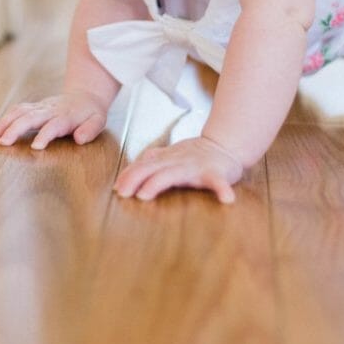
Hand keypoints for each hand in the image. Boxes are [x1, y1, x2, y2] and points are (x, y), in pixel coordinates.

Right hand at [0, 91, 108, 149]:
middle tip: (4, 142)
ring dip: (5, 123)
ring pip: (19, 111)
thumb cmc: (90, 112)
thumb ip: (90, 129)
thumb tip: (80, 139)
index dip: (45, 135)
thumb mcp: (98, 121)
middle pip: (30, 117)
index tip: (36, 146)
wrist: (84, 94)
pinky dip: (4, 120)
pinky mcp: (33, 107)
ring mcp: (40, 107)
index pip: (54, 125)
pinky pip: (16, 110)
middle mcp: (50, 110)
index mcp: (66, 116)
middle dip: (15, 129)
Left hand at [113, 136, 243, 203]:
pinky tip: (226, 199)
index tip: (116, 188)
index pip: (143, 166)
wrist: (225, 145)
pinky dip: (222, 189)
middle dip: (135, 179)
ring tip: (145, 194)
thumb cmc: (195, 155)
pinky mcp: (216, 172)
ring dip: (158, 183)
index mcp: (167, 159)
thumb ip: (151, 161)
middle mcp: (178, 161)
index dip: (129, 175)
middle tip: (122, 193)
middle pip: (152, 169)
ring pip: (174, 174)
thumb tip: (127, 172)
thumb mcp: (170, 155)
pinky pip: (218, 181)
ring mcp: (196, 167)